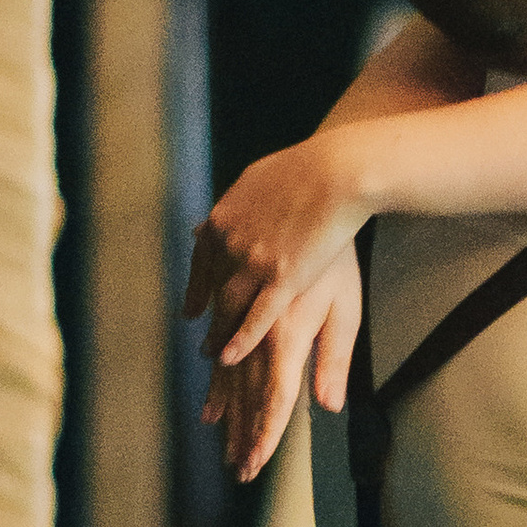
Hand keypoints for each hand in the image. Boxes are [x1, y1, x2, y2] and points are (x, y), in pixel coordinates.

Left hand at [183, 128, 370, 371]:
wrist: (335, 172)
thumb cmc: (305, 170)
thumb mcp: (257, 180)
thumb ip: (238, 203)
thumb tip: (226, 214)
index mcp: (223, 219)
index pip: (201, 262)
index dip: (196, 290)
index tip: (192, 312)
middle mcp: (230, 244)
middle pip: (214, 289)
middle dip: (208, 319)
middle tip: (203, 344)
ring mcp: (254, 262)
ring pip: (229, 307)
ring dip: (219, 335)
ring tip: (214, 357)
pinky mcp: (282, 278)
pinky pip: (256, 316)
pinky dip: (240, 339)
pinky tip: (229, 357)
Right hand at [200, 257, 362, 479]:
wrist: (316, 193)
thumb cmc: (339, 260)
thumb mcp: (346, 311)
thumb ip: (332, 359)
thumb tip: (327, 407)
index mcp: (285, 338)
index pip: (273, 401)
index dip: (263, 436)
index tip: (254, 466)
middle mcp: (256, 327)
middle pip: (245, 392)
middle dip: (242, 432)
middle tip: (239, 467)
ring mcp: (239, 305)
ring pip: (226, 365)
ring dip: (223, 401)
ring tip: (215, 428)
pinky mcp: (229, 282)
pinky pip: (217, 327)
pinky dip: (215, 354)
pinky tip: (209, 367)